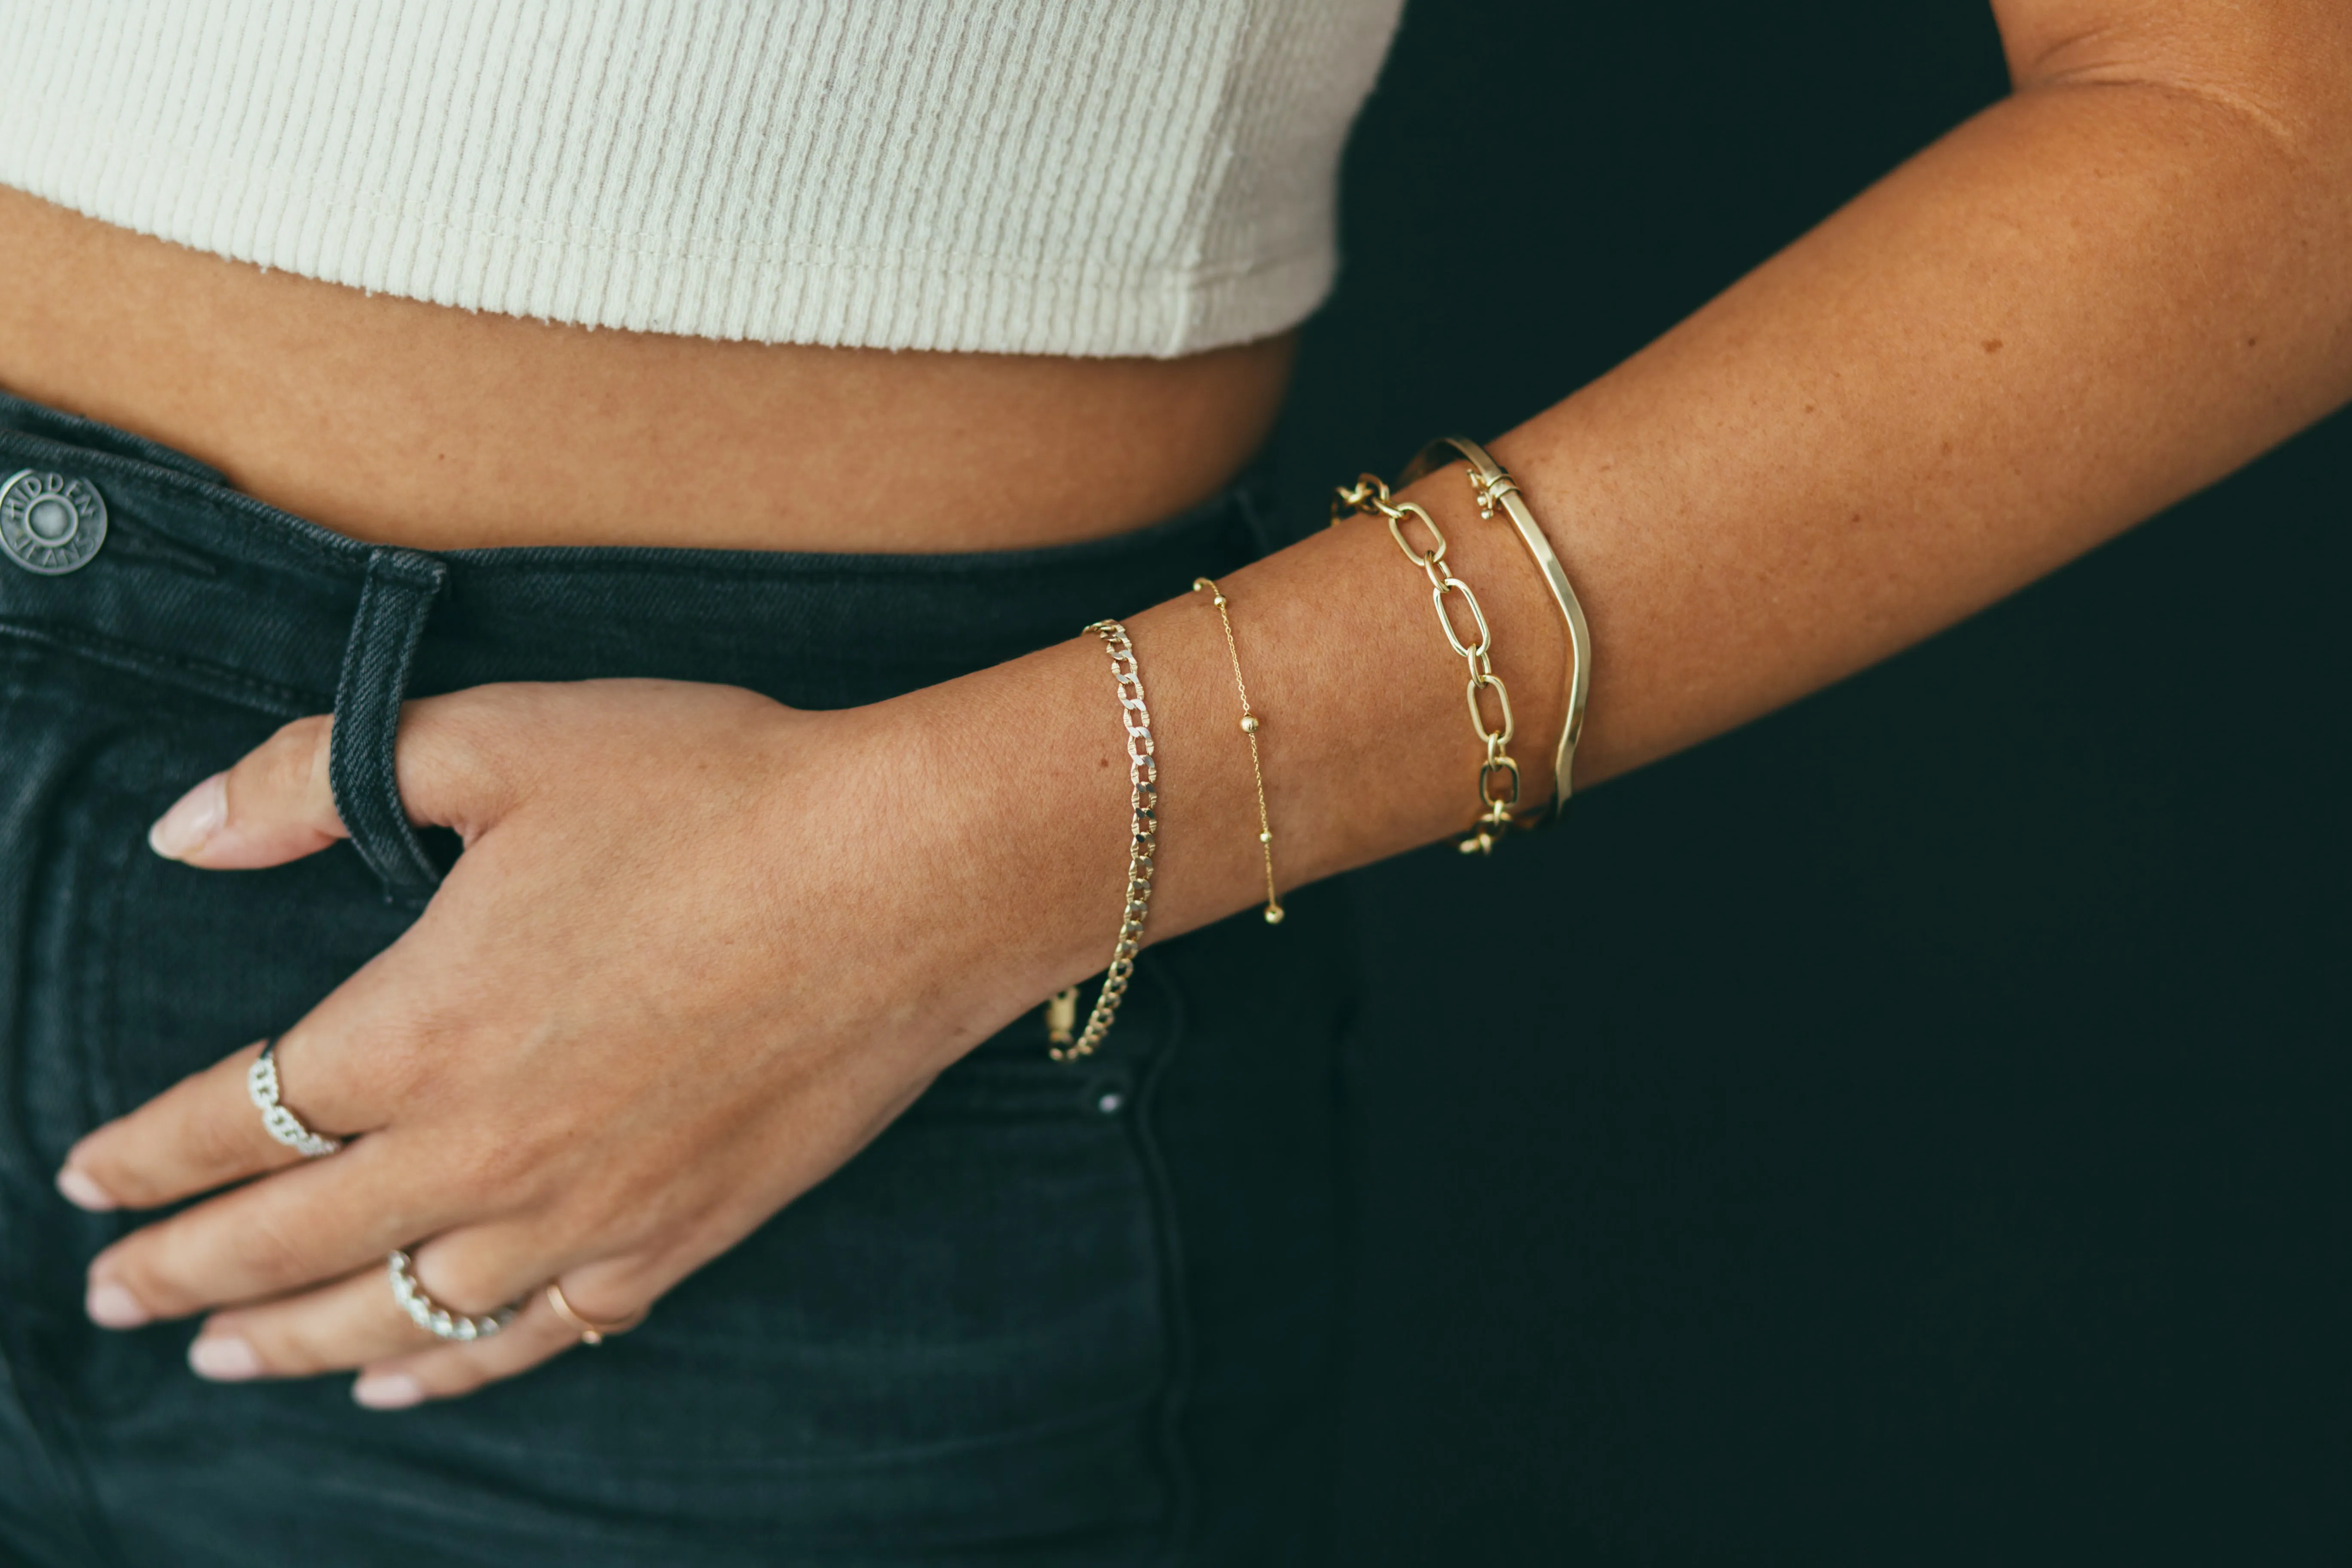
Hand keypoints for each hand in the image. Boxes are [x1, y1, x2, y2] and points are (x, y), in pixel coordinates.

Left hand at [56, 679, 1035, 1407]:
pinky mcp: (678, 1236)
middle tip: (114, 1298)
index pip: (232, 1121)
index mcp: (420, 1026)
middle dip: (183, 1276)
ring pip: (397, 1316)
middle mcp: (483, 1148)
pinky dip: (452, 1372)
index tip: (86, 1182)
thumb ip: (318, 778)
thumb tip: (185, 831)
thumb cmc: (716, 793)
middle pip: (288, 1244)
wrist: (911, 876)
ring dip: (291, 1344)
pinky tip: (405, 1383)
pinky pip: (535, 1335)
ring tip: (225, 1358)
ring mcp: (585, 1211)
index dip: (143, 1159)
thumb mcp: (501, 741)